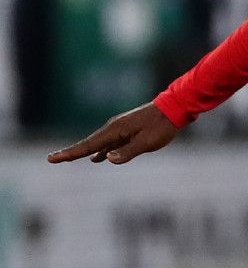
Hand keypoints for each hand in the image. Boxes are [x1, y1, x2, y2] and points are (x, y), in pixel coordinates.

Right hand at [46, 103, 179, 165]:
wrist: (174, 108)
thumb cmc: (162, 126)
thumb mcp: (147, 142)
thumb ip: (127, 151)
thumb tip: (105, 158)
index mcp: (115, 130)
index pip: (88, 145)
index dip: (70, 153)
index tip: (52, 158)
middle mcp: (113, 128)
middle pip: (89, 144)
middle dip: (71, 152)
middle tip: (52, 159)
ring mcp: (119, 129)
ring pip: (98, 143)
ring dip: (83, 151)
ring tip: (68, 157)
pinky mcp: (127, 131)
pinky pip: (109, 143)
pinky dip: (99, 150)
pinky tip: (97, 158)